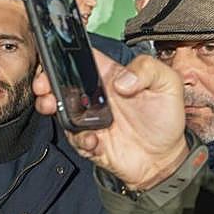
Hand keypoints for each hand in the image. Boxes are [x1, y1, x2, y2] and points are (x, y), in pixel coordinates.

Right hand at [33, 50, 188, 190]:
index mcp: (110, 76)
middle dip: (46, 81)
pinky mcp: (88, 140)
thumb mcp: (169, 84)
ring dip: (52, 107)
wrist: (165, 158)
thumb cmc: (165, 118)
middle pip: (61, 82)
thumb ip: (148, 70)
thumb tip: (122, 81)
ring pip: (59, 108)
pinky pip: (75, 137)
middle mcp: (95, 96)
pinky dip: (80, 138)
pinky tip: (94, 140)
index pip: (82, 59)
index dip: (64, 55)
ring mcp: (88, 118)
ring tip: (55, 108)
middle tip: (44, 86)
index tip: (55, 59)